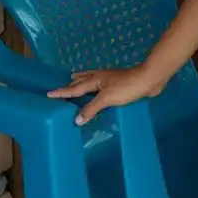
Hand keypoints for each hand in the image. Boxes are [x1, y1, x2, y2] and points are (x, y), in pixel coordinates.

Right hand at [48, 65, 166, 125]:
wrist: (149, 80)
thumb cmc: (127, 87)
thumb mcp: (106, 98)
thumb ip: (91, 108)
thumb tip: (76, 119)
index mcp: (94, 80)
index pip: (73, 88)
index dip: (61, 92)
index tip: (48, 94)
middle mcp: (99, 78)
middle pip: (80, 81)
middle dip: (70, 84)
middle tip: (60, 89)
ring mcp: (109, 81)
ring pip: (90, 81)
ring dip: (81, 84)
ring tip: (74, 86)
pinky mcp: (118, 86)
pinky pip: (100, 88)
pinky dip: (94, 90)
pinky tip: (97, 97)